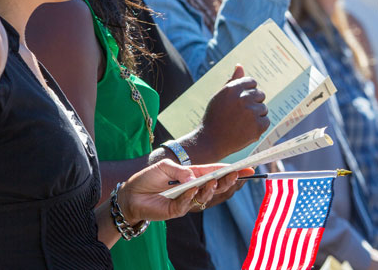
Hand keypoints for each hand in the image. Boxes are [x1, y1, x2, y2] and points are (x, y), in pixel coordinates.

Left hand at [118, 160, 252, 222]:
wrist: (131, 194)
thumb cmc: (148, 178)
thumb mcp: (165, 167)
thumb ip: (181, 171)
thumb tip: (195, 179)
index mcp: (192, 175)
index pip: (215, 172)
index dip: (230, 170)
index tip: (246, 167)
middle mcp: (193, 188)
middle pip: (216, 185)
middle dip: (228, 180)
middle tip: (236, 174)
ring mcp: (186, 200)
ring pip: (205, 196)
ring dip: (211, 188)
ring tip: (215, 180)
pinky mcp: (176, 210)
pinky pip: (187, 203)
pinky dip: (191, 195)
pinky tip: (193, 187)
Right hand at [200, 65, 269, 158]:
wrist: (210, 141)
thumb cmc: (214, 117)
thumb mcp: (220, 96)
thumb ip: (233, 80)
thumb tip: (240, 65)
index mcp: (233, 88)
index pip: (252, 82)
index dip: (247, 92)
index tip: (240, 101)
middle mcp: (243, 98)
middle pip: (260, 95)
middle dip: (253, 103)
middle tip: (239, 114)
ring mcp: (251, 112)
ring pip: (263, 108)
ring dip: (256, 115)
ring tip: (241, 123)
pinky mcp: (258, 126)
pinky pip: (266, 121)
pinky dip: (258, 126)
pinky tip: (245, 130)